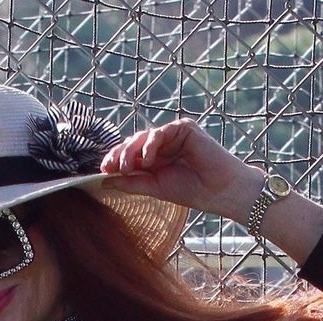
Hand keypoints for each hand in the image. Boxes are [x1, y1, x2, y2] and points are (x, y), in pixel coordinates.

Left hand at [99, 120, 251, 218]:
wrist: (219, 191)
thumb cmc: (192, 190)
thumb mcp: (155, 188)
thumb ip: (132, 182)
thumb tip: (104, 180)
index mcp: (156, 158)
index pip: (131, 154)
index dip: (116, 159)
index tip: (103, 170)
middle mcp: (164, 143)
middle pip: (135, 142)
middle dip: (120, 154)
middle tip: (109, 167)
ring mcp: (174, 134)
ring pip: (145, 136)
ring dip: (132, 151)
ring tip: (127, 167)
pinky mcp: (185, 128)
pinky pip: (162, 132)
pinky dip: (152, 144)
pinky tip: (148, 160)